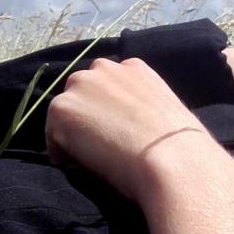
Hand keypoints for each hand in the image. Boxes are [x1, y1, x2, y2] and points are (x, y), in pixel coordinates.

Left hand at [45, 57, 209, 201]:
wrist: (172, 159)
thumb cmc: (180, 144)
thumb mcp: (167, 110)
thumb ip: (144, 106)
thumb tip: (136, 125)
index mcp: (133, 67)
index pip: (107, 84)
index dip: (109, 110)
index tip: (118, 131)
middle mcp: (103, 68)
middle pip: (81, 92)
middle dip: (87, 116)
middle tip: (104, 144)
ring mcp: (79, 86)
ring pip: (65, 113)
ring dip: (74, 133)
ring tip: (95, 157)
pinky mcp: (61, 110)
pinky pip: (53, 138)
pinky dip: (64, 154)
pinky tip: (88, 166)